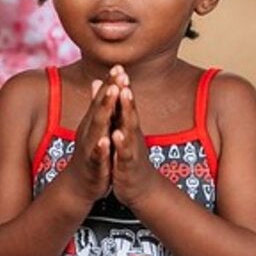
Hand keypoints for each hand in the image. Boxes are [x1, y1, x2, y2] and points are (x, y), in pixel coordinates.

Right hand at [58, 75, 117, 206]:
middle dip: (109, 91)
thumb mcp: (94, 127)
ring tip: (112, 96)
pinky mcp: (93, 166)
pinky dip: (101, 147)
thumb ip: (97, 105)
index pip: (102, 100)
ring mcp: (90, 148)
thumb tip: (97, 81)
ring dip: (104, 111)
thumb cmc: (89, 154)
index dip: (110, 83)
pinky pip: (97, 155)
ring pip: (97, 128)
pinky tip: (106, 139)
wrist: (77, 186)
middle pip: (99, 108)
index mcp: (93, 123)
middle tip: (118, 74)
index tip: (119, 65)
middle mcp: (89, 132)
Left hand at [105, 69, 166, 207]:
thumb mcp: (122, 134)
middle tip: (123, 75)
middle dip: (126, 94)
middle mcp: (133, 135)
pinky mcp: (128, 165)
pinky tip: (116, 134)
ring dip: (127, 112)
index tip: (118, 66)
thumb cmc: (129, 158)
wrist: (140, 188)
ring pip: (130, 128)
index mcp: (128, 127)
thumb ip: (119, 114)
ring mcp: (132, 149)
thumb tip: (115, 94)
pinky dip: (121, 143)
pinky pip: (124, 153)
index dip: (122, 86)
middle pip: (130, 111)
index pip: (125, 104)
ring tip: (124, 97)